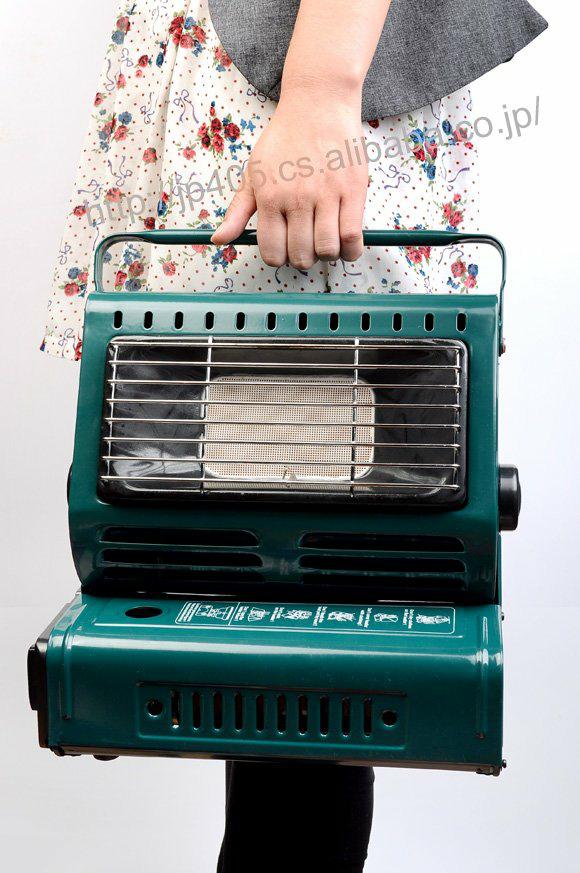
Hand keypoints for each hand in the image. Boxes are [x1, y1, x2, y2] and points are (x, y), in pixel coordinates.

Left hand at [211, 86, 367, 268]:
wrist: (318, 103)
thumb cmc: (284, 139)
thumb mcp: (253, 173)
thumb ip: (237, 211)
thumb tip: (218, 240)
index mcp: (269, 197)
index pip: (272, 251)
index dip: (279, 259)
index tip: (285, 250)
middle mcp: (296, 198)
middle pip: (301, 255)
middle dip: (303, 258)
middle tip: (307, 245)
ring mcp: (326, 195)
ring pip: (327, 250)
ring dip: (326, 255)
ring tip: (326, 243)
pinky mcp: (353, 190)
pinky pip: (352, 237)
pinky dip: (350, 250)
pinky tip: (346, 245)